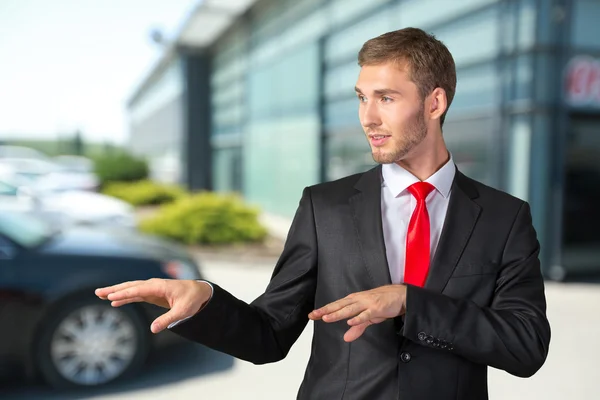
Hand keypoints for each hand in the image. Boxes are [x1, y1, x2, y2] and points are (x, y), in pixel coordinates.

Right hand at [95, 279, 211, 333]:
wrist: (199, 291)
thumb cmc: (192, 299)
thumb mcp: (182, 312)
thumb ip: (167, 320)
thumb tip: (152, 330)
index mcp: (159, 286)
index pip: (138, 289)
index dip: (124, 293)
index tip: (111, 296)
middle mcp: (153, 285)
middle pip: (130, 286)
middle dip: (114, 289)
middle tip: (98, 292)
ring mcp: (152, 288)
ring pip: (131, 289)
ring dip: (116, 292)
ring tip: (101, 295)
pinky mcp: (152, 293)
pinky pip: (135, 294)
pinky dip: (125, 297)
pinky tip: (115, 302)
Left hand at [308, 285, 406, 341]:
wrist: (400, 295)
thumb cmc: (382, 304)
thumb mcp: (368, 317)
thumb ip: (357, 327)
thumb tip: (346, 338)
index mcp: (354, 300)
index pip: (336, 306)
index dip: (324, 310)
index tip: (312, 315)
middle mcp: (358, 300)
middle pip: (339, 306)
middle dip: (325, 310)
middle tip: (313, 315)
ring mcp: (366, 303)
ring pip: (349, 309)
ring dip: (338, 313)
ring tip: (326, 318)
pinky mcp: (376, 308)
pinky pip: (365, 314)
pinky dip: (358, 318)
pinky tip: (350, 322)